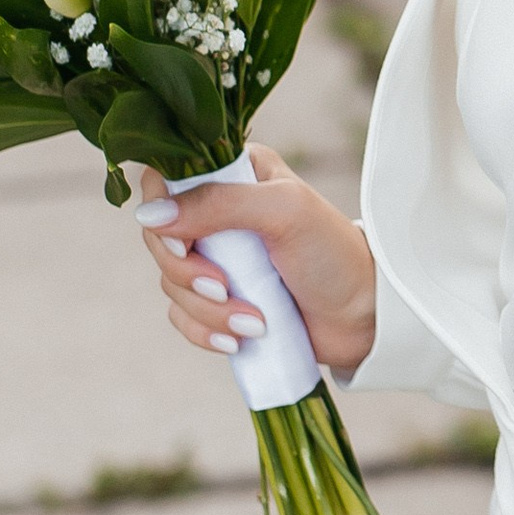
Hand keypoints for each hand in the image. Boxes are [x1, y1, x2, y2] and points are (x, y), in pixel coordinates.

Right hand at [130, 145, 378, 375]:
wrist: (363, 316)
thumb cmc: (332, 253)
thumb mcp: (284, 211)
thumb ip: (219, 203)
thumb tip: (149, 215)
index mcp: (235, 174)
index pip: (166, 179)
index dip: (163, 213)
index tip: (185, 242)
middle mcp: (219, 212)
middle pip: (160, 237)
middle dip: (188, 272)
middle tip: (225, 288)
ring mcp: (217, 257)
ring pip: (171, 282)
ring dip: (208, 310)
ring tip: (256, 321)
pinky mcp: (219, 300)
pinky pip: (182, 316)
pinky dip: (205, 332)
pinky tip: (239, 340)